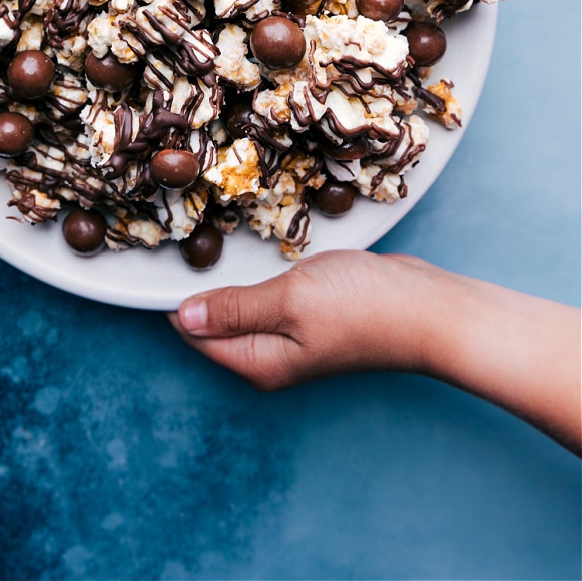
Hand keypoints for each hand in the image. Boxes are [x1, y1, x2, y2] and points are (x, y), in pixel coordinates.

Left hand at [169, 249, 581, 453]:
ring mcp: (293, 337)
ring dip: (232, 276)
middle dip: (201, 285)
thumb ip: (235, 309)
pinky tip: (259, 248)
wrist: (430, 309)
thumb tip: (181, 318)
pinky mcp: (312, 315)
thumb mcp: (290, 302)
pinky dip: (261, 274)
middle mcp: (270, 356)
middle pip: (215, 322)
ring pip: (243, 305)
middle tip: (185, 232)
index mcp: (257, 361)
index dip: (174, 295)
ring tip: (213, 235)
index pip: (193, 332)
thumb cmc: (363, 307)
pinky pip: (270, 295)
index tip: (164, 253)